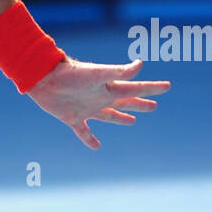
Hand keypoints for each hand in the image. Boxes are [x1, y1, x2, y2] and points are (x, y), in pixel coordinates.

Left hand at [26, 58, 170, 149]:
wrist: (43, 79)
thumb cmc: (70, 74)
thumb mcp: (97, 73)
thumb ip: (118, 72)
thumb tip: (140, 64)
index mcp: (109, 87)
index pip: (135, 88)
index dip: (151, 88)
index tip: (167, 86)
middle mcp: (100, 97)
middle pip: (125, 102)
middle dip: (139, 104)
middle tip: (154, 106)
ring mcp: (87, 108)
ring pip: (108, 115)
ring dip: (120, 118)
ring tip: (132, 121)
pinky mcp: (72, 118)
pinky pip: (84, 131)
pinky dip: (90, 139)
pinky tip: (97, 147)